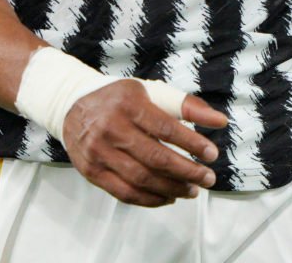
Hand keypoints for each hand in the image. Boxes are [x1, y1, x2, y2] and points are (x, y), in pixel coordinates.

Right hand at [62, 79, 227, 206]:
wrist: (71, 105)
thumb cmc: (119, 100)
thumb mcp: (150, 92)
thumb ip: (187, 106)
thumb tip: (220, 121)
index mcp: (129, 104)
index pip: (166, 128)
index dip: (192, 144)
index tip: (212, 155)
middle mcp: (112, 128)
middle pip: (156, 158)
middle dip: (187, 172)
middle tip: (207, 179)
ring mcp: (99, 152)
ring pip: (142, 180)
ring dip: (172, 189)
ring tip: (192, 190)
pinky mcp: (92, 171)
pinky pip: (125, 193)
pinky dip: (150, 200)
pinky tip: (168, 196)